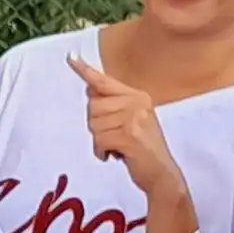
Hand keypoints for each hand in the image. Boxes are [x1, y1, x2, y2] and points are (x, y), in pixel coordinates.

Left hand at [63, 51, 180, 202]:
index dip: (85, 70)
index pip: (105, 81)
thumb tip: (90, 88)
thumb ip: (113, 105)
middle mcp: (137, 103)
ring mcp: (134, 119)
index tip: (70, 57)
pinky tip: (115, 156)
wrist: (162, 175)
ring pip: (94, 125)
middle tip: (115, 137)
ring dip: (100, 141)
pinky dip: (101, 152)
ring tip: (118, 147)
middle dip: (97, 126)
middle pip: (93, 106)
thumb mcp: (131, 121)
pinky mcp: (129, 136)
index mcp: (137, 96)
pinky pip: (99, 140)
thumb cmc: (143, 150)